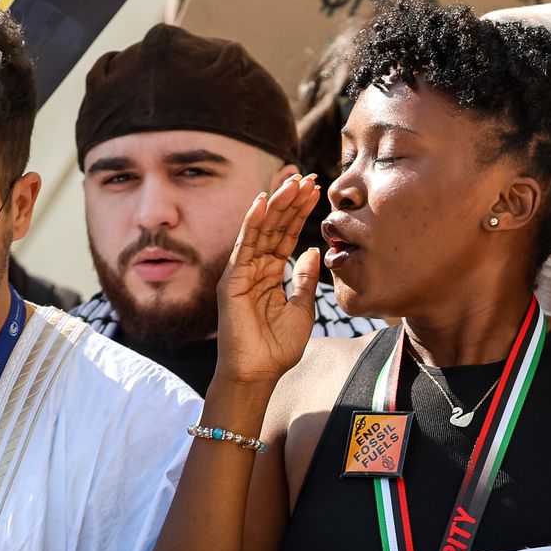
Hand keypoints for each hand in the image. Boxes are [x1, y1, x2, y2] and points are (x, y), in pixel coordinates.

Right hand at [216, 174, 321, 384]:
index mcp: (269, 274)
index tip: (317, 192)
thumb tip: (311, 251)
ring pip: (260, 229)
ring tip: (293, 181)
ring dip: (277, 204)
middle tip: (308, 177)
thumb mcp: (301, 308)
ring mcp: (241, 272)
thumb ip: (303, 279)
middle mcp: (253, 269)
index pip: (285, 236)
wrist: (259, 373)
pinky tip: (264, 201)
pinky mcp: (233, 280)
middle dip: (291, 201)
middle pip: (274, 227)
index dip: (300, 213)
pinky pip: (244, 245)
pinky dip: (253, 222)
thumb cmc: (277, 347)